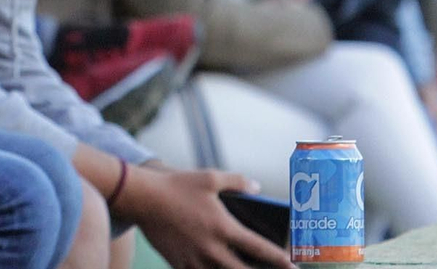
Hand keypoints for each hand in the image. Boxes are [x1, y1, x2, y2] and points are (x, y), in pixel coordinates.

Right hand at [128, 165, 294, 268]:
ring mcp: (195, 260)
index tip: (294, 267)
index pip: (259, 249)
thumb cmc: (177, 186)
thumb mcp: (210, 177)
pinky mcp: (180, 264)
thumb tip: (257, 187)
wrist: (142, 198)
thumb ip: (237, 181)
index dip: (280, 260)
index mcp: (223, 227)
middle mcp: (212, 248)